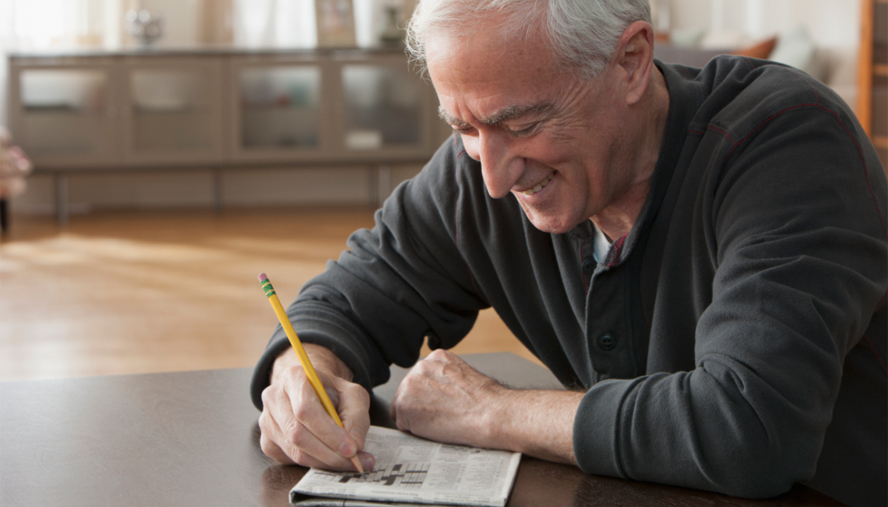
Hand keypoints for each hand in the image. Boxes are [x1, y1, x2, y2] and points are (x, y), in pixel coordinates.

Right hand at [258, 345, 373, 471]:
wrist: (314, 393)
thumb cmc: (332, 393)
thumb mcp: (353, 395)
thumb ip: (357, 418)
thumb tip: (355, 445)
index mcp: (294, 378)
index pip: (306, 409)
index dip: (329, 432)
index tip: (351, 448)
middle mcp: (274, 398)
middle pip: (298, 434)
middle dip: (329, 453)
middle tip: (354, 460)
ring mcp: (267, 421)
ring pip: (295, 452)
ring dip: (325, 461)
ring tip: (348, 461)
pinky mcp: (267, 441)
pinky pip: (291, 460)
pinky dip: (315, 464)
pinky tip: (330, 458)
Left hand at [390, 349, 505, 447]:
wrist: (489, 414)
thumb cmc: (485, 401)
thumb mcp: (463, 375)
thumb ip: (444, 378)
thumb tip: (436, 391)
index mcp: (436, 357)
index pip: (421, 380)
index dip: (430, 397)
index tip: (440, 404)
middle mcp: (419, 366)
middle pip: (409, 392)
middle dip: (421, 406)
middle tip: (441, 415)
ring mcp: (409, 385)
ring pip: (404, 408)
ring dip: (417, 419)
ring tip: (441, 420)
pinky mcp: (404, 405)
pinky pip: (403, 425)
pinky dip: (416, 431)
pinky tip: (435, 427)